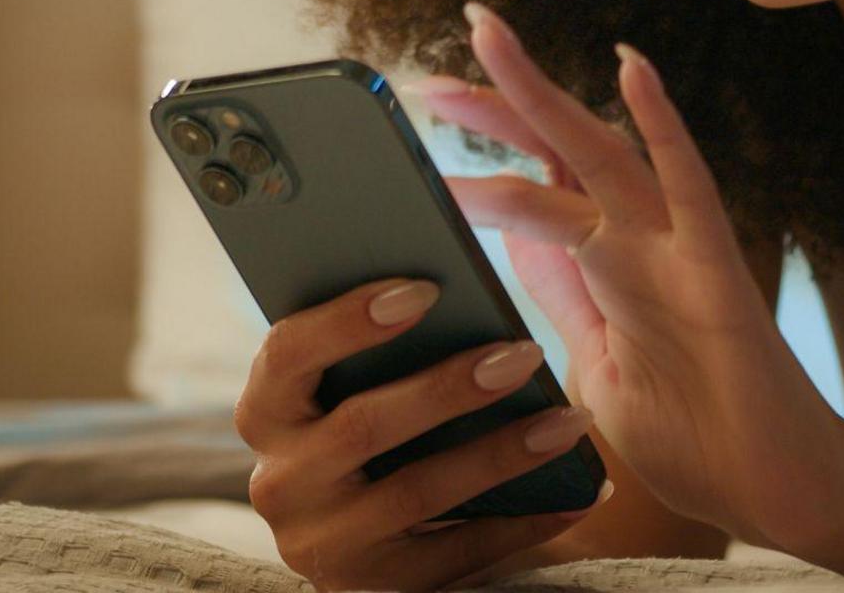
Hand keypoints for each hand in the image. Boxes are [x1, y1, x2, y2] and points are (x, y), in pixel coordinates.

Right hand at [234, 276, 605, 592]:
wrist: (371, 544)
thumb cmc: (376, 427)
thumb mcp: (351, 388)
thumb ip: (378, 345)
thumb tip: (451, 281)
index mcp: (265, 412)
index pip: (288, 353)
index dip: (349, 319)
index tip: (426, 290)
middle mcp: (279, 483)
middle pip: (362, 426)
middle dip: (449, 388)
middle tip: (523, 354)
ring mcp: (322, 544)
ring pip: (416, 492)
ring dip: (501, 453)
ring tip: (568, 420)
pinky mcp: (373, 589)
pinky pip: (457, 554)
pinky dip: (524, 522)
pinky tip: (578, 494)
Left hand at [417, 1, 843, 548]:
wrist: (773, 489)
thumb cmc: (695, 440)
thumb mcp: (593, 370)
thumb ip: (561, 308)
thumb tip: (507, 260)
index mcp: (604, 269)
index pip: (534, 192)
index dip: (479, 158)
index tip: (418, 134)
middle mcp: (636, 242)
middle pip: (554, 153)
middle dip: (493, 106)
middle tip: (423, 75)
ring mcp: (673, 245)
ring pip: (599, 149)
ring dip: (539, 93)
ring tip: (486, 35)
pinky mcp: (712, 262)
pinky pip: (685, 180)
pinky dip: (660, 120)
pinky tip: (630, 65)